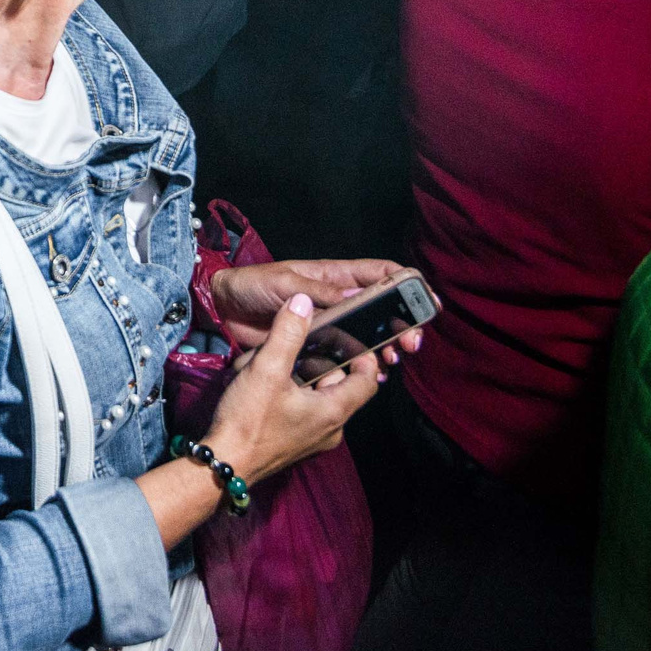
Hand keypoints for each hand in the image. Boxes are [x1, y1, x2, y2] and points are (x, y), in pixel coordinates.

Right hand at [200, 292, 386, 486]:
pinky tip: (269, 386)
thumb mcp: (266, 369)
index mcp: (334, 412)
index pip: (368, 380)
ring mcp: (313, 441)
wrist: (223, 465)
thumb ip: (287, 333)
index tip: (344, 336)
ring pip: (321, 398)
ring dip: (305, 377)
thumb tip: (303, 301)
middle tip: (300, 342)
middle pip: (341, 386)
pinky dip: (295, 394)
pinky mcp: (295, 446)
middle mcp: (331, 430)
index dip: (362, 355)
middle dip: (322, 361)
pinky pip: (306, 413)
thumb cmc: (248, 420)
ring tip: (278, 361)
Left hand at [211, 261, 426, 364]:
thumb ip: (320, 291)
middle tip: (409, 345)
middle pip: (380, 311)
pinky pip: (343, 356)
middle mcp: (337, 300)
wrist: (223, 307)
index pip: (380, 274)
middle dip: (400, 326)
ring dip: (382, 349)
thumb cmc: (253, 285)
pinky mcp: (314, 346)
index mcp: (334, 277)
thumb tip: (360, 296)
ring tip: (390, 363)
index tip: (427, 302)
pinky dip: (359, 366)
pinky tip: (369, 377)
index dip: (406, 284)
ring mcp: (328, 324)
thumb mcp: (285, 282)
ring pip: (366, 336)